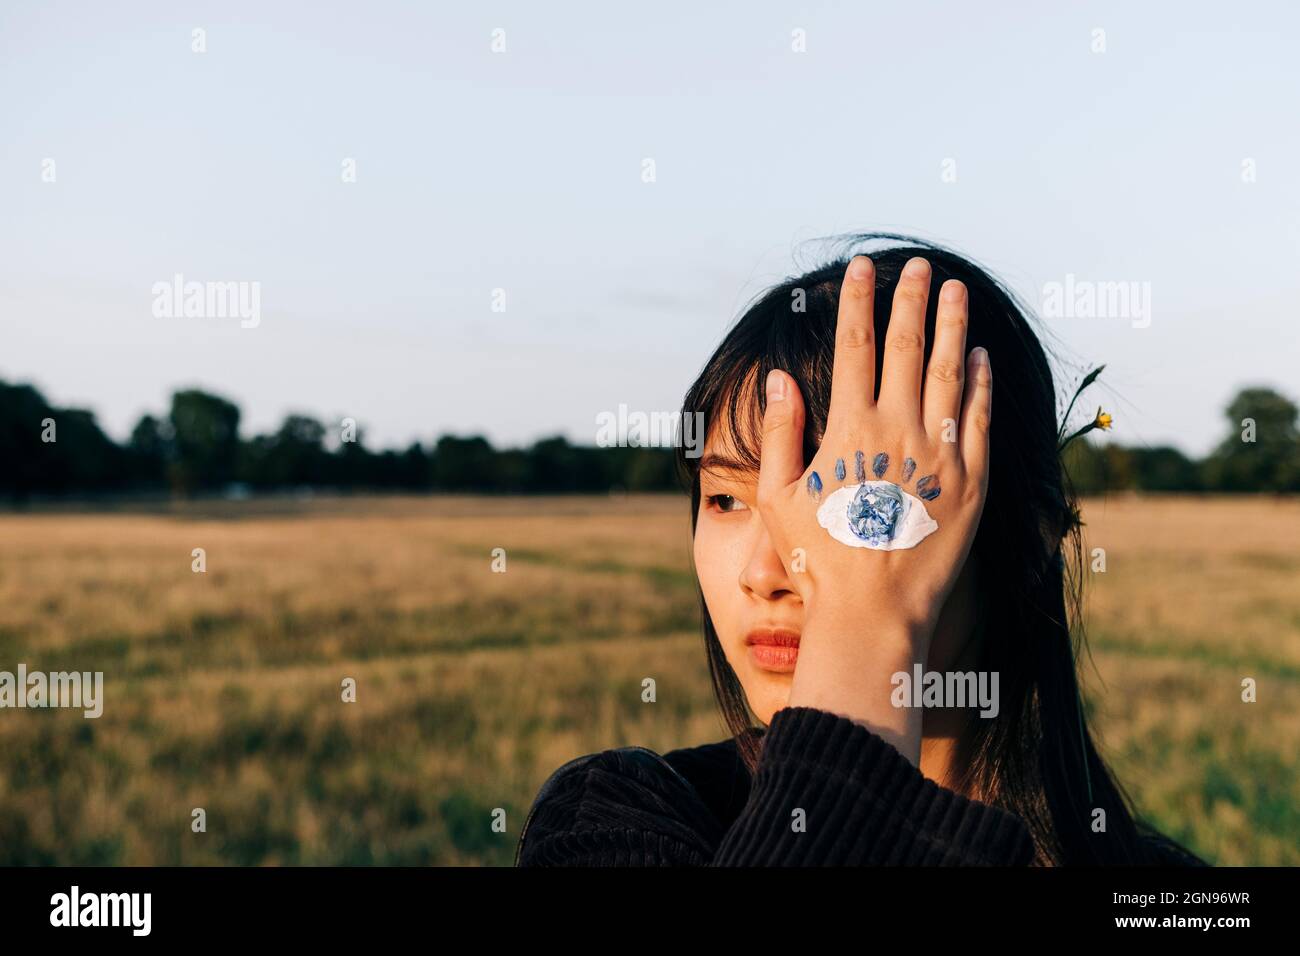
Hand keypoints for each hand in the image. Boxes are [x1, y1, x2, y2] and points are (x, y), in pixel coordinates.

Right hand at [755, 255, 991, 759]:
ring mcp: (939, 453)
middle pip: (906, 345)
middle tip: (919, 266)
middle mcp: (897, 429)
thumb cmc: (817, 558)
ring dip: (952, 326)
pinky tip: (979, 357)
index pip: (854, 344)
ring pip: (949, 371)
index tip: (862, 268)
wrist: (874, 611)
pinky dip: (980, 382)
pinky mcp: (972, 481)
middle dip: (912, 299)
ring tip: (956, 291)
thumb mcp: (778, 496)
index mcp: (848, 427)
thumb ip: (779, 432)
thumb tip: (778, 377)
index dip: (858, 300)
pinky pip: (978, 418)